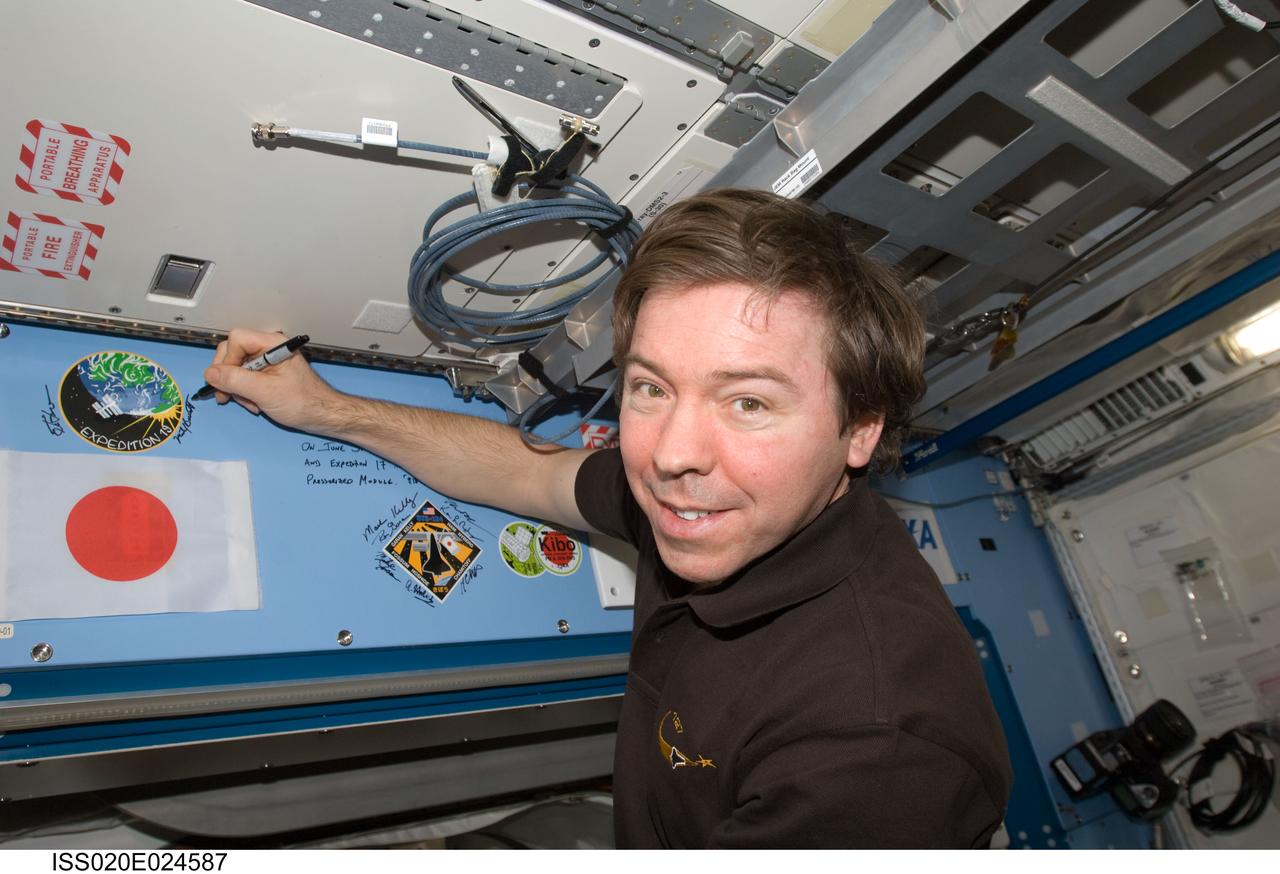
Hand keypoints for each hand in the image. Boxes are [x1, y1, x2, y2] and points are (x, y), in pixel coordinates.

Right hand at [203, 328, 339, 429]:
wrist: (322, 416)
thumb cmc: (303, 402)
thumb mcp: (264, 392)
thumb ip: (235, 380)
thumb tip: (210, 373)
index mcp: (272, 344)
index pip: (236, 339)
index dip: (228, 360)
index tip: (228, 381)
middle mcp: (268, 349)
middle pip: (232, 352)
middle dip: (229, 377)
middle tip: (228, 396)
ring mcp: (267, 362)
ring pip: (236, 368)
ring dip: (237, 389)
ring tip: (251, 404)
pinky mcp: (267, 374)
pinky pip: (245, 378)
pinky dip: (245, 392)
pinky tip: (254, 404)